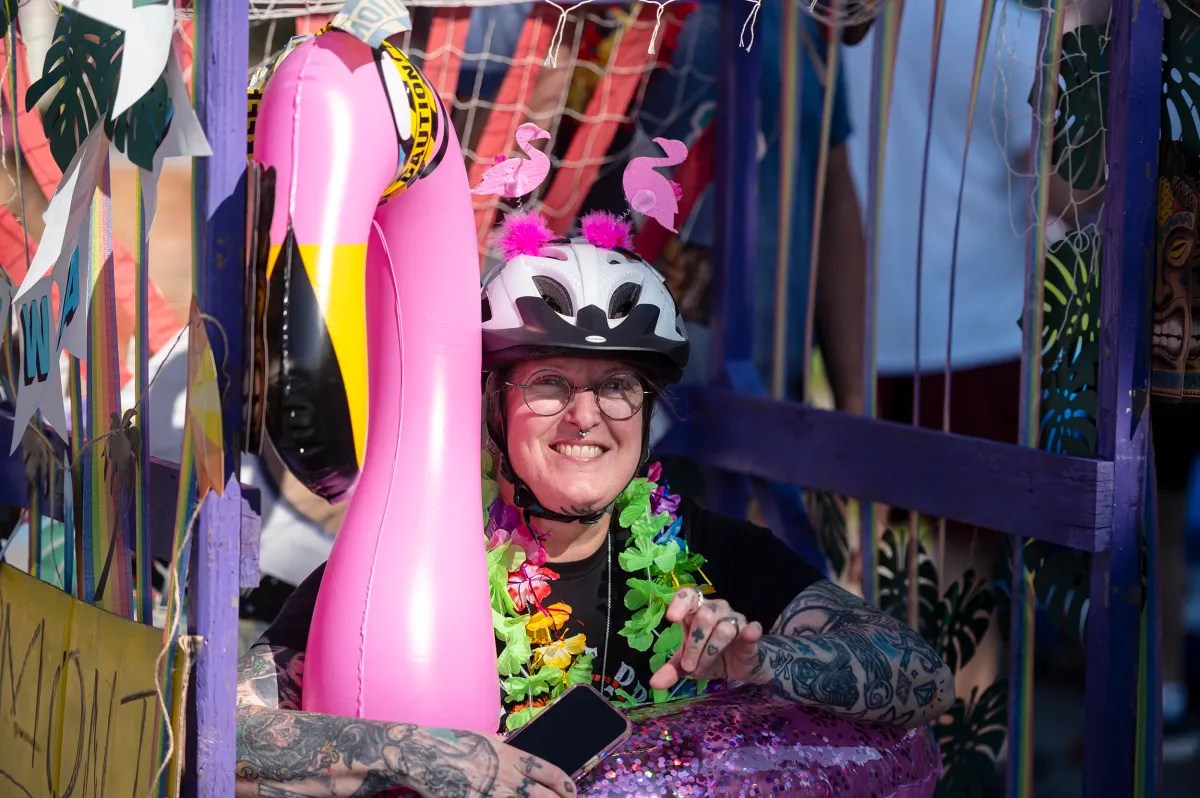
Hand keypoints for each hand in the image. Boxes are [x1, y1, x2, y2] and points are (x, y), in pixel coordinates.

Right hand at [391, 729, 575, 797]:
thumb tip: (520, 760)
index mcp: (511, 756)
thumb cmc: (454, 744)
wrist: (426, 755)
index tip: (571, 791)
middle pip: (542, 796)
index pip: (548, 771)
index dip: (563, 783)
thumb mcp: (487, 741)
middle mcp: (507, 777)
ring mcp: (493, 795)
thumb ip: (506, 752)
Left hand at [649, 588, 764, 689]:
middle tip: (688, 667)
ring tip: (702, 670)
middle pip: (704, 617)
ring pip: (723, 629)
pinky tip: (749, 633)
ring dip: (710, 652)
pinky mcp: (751, 632)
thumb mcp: (688, 664)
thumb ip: (672, 670)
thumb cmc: (709, 656)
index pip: (688, 596)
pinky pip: (752, 628)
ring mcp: (735, 619)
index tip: (671, 618)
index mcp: (696, 610)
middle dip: (693, 645)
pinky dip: (750, 631)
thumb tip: (654, 684)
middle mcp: (716, 609)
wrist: (740, 665)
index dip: (679, 603)